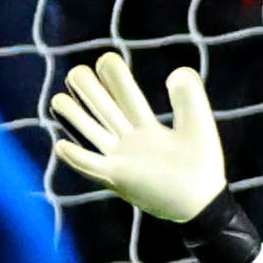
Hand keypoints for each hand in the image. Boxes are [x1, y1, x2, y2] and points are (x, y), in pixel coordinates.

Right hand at [48, 52, 227, 223]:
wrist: (202, 202)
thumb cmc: (202, 165)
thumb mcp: (199, 125)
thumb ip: (191, 98)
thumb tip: (176, 72)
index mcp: (146, 125)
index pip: (124, 95)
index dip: (114, 77)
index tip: (106, 60)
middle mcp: (129, 139)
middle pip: (102, 108)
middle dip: (88, 89)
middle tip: (77, 72)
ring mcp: (120, 158)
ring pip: (90, 131)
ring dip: (74, 115)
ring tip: (59, 99)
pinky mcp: (117, 178)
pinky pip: (90, 166)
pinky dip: (76, 157)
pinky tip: (63, 145)